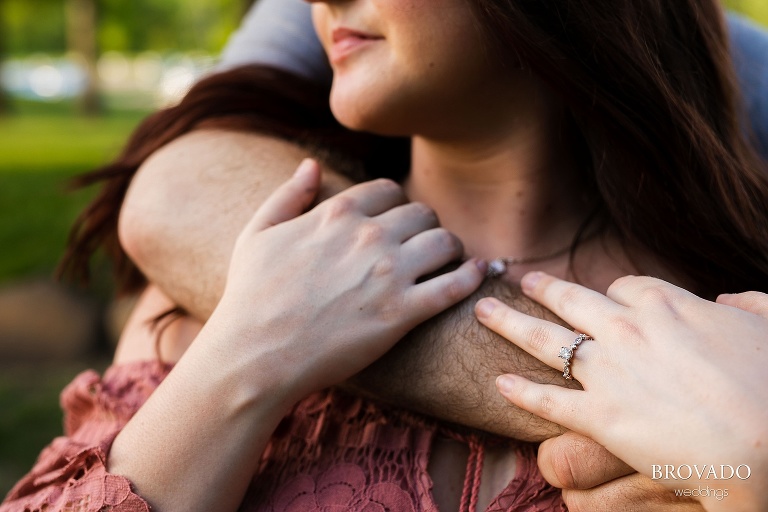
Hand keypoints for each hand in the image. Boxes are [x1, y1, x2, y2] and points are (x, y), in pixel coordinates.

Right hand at [210, 159, 485, 401]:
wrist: (256, 355)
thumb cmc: (250, 296)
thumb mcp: (257, 233)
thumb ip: (289, 195)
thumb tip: (311, 165)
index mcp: (338, 212)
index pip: (390, 190)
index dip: (395, 206)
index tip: (395, 225)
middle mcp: (369, 235)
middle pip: (423, 213)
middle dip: (423, 227)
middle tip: (421, 248)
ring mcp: (389, 274)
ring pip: (445, 242)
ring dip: (450, 250)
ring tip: (446, 262)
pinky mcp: (403, 313)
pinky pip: (455, 286)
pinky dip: (472, 277)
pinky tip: (477, 274)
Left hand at [475, 273, 767, 511]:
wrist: (767, 440)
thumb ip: (748, 304)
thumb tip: (731, 297)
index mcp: (667, 304)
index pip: (625, 287)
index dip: (614, 293)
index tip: (608, 298)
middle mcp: (627, 329)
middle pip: (570, 299)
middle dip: (542, 289)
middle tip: (522, 281)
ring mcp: (607, 371)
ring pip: (543, 339)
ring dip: (508, 323)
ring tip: (484, 311)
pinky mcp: (598, 416)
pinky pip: (546, 399)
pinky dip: (520, 392)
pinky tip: (498, 383)